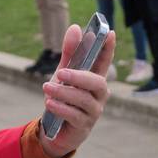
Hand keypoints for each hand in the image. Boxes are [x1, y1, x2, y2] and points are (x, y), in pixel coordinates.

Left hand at [39, 24, 114, 157]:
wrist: (54, 130)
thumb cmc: (63, 99)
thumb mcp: (63, 74)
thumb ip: (69, 53)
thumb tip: (75, 27)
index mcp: (95, 80)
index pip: (105, 62)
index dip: (108, 48)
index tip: (110, 33)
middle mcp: (99, 95)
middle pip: (98, 83)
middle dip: (79, 76)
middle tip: (61, 73)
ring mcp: (93, 111)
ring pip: (84, 99)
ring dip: (64, 93)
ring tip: (47, 88)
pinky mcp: (84, 126)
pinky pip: (75, 115)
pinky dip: (61, 108)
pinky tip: (49, 103)